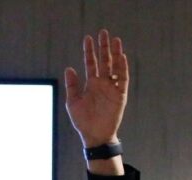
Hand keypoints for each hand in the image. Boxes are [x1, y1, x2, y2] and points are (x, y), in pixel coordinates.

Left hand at [63, 30, 128, 149]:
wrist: (94, 136)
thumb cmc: (83, 121)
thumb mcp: (73, 102)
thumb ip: (72, 85)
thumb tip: (69, 68)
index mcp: (91, 84)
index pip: (90, 63)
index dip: (89, 51)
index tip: (88, 38)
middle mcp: (102, 83)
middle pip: (104, 61)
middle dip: (103, 47)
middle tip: (103, 32)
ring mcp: (112, 88)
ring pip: (114, 67)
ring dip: (115, 54)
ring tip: (115, 40)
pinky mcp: (120, 95)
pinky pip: (123, 80)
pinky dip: (123, 69)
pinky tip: (122, 57)